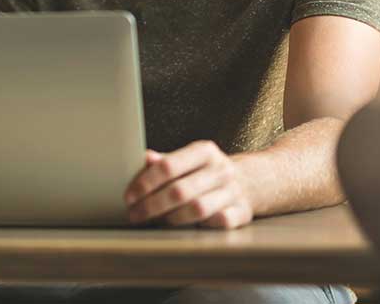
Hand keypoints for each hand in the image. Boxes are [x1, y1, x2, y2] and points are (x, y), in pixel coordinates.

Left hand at [124, 141, 254, 228]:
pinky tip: (183, 228)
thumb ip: (165, 161)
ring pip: (197, 209)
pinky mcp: (242, 212)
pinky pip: (217, 223)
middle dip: (152, 205)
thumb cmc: (206, 172)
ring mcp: (233, 191)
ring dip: (171, 218)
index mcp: (204, 151)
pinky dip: (198, 226)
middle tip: (134, 215)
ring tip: (154, 221)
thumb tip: (144, 158)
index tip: (129, 196)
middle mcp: (221, 169)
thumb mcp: (188, 160)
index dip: (145, 182)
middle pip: (180, 190)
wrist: (249, 182)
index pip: (169, 166)